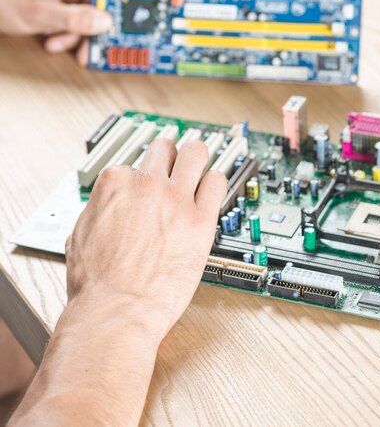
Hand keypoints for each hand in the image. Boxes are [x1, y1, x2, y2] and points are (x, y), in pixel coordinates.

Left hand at [0, 0, 111, 64]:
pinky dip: (71, 33)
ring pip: (93, 13)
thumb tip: (103, 22)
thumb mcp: (40, 12)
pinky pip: (82, 19)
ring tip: (60, 43)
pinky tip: (55, 40)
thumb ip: (74, 18)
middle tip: (94, 44)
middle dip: (95, 24)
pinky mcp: (69, 1)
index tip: (128, 10)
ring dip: (79, 33)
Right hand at [66, 139, 226, 339]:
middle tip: (173, 168)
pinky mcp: (200, 221)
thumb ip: (100, 209)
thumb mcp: (80, 233)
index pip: (133, 164)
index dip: (139, 180)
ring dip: (195, 160)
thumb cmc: (96, 284)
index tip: (145, 190)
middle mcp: (146, 184)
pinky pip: (217, 183)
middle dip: (168, 158)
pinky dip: (214, 184)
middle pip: (165, 149)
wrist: (115, 312)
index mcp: (115, 183)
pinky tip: (210, 193)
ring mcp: (176, 200)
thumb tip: (109, 205)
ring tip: (197, 170)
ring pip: (196, 153)